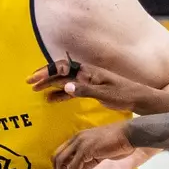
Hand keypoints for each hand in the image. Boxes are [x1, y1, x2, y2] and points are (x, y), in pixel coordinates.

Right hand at [27, 59, 155, 112]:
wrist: (138, 99)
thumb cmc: (124, 94)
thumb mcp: (105, 93)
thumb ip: (85, 90)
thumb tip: (65, 85)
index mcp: (88, 71)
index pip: (63, 67)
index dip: (48, 71)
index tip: (35, 78)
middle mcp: (85, 74)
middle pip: (60, 72)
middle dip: (44, 75)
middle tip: (29, 82)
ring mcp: (87, 81)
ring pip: (64, 80)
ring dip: (49, 84)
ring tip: (35, 90)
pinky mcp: (90, 90)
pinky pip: (70, 90)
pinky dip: (59, 94)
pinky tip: (50, 100)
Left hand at [53, 123, 135, 168]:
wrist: (130, 136)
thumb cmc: (118, 145)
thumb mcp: (98, 153)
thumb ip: (87, 160)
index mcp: (78, 138)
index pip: (60, 154)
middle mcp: (76, 139)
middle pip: (56, 158)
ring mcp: (80, 142)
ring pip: (62, 164)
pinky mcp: (85, 149)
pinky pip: (72, 168)